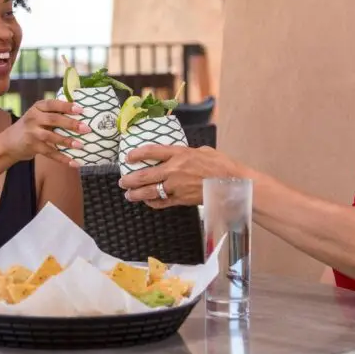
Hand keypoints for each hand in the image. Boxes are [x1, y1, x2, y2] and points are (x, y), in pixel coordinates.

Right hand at [2, 99, 90, 165]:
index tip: (81, 109)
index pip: (52, 104)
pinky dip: (62, 158)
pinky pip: (49, 152)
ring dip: (67, 141)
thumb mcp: (38, 115)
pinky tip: (73, 162)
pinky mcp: (32, 146)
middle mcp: (33, 118)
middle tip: (86, 128)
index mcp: (37, 107)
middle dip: (71, 124)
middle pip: (54, 119)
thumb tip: (81, 114)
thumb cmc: (31, 126)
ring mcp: (32, 133)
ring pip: (51, 136)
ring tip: (81, 145)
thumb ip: (54, 113)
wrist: (9, 143)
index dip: (66, 106)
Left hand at [118, 146, 242, 207]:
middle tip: (122, 181)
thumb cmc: (221, 165)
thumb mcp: (202, 151)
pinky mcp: (181, 200)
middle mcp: (175, 170)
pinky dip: (152, 203)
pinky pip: (162, 203)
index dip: (137, 154)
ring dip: (136, 194)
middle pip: (145, 175)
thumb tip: (178, 154)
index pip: (152, 152)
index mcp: (180, 154)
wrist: (232, 183)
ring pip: (150, 192)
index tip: (128, 157)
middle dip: (130, 179)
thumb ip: (186, 152)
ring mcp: (177, 187)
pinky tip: (147, 202)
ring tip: (128, 195)